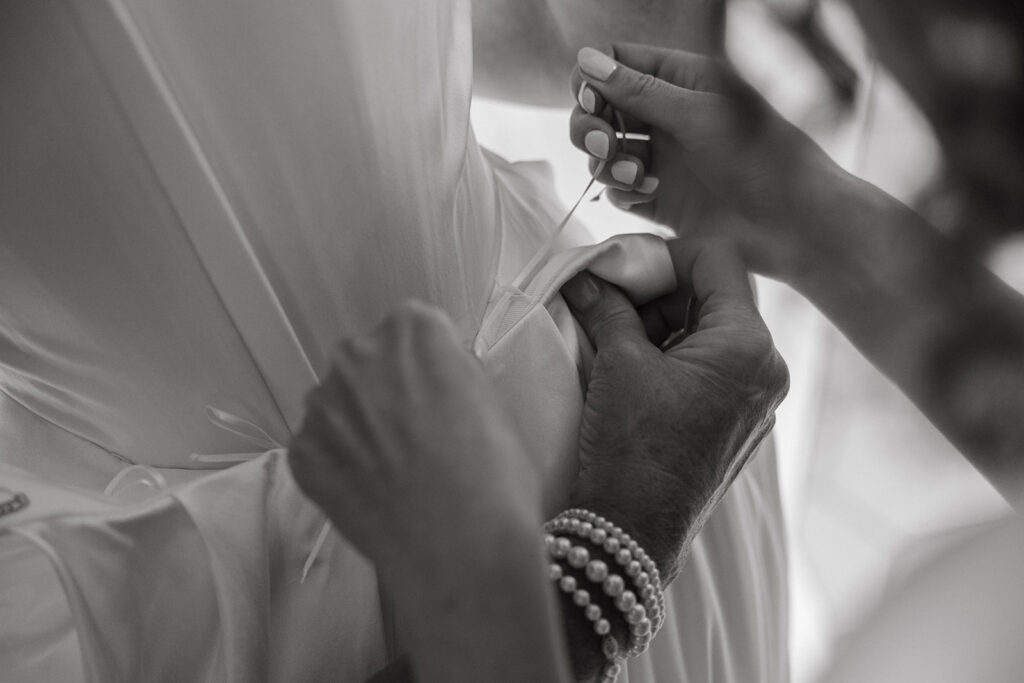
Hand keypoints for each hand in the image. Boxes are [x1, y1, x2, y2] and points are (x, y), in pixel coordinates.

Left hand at [288, 302, 541, 588]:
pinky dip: (339, 465)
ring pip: (340, 404)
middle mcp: (358, 352)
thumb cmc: (493, 475)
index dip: (429, 367)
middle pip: (369, 361)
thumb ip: (451, 371)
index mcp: (413, 328)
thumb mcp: (490, 401)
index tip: (439, 396)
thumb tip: (431, 376)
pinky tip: (371, 492)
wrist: (460, 550)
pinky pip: (319, 447)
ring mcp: (322, 403)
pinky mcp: (300, 451)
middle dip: (385, 389)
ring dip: (358, 426)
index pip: (414, 330)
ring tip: (393, 471)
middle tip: (415, 437)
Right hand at [560, 239, 788, 580]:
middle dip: (658, 294)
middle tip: (609, 301)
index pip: (716, 260)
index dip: (665, 256)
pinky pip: (710, 369)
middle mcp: (766, 370)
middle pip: (714, 297)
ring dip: (661, 326)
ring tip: (614, 337)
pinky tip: (631, 369)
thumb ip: (607, 307)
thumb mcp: (618, 363)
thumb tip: (585, 277)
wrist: (633, 532)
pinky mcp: (737, 425)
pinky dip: (672, 358)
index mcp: (749, 346)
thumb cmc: (632, 448)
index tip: (621, 269)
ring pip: (709, 334)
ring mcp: (755, 402)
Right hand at [569, 44, 844, 280]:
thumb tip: (585, 59)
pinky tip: (648, 194)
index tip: (594, 102)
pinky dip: (621, 191)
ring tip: (637, 176)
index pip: (617, 65)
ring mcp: (661, 158)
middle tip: (607, 146)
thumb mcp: (698, 114)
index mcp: (682, 80)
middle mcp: (667, 116)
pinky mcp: (658, 199)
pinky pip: (617, 190)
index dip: (593, 81)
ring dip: (607, 163)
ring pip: (603, 152)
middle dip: (591, 127)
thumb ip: (638, 91)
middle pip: (599, 109)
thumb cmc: (763, 158)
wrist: (794, 225)